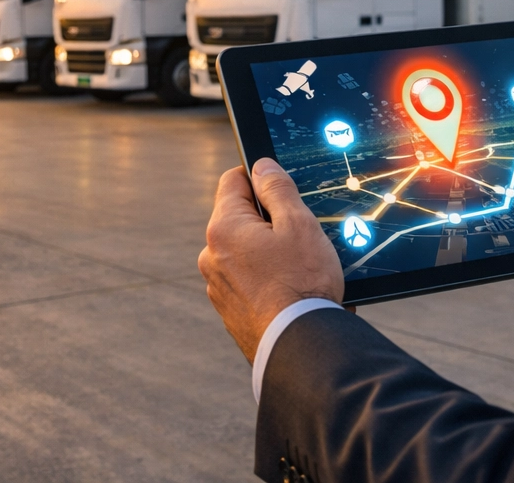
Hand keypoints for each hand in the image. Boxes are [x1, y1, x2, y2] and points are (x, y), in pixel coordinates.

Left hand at [199, 158, 343, 361]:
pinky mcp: (229, 311)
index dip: (260, 177)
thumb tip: (261, 165)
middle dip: (267, 220)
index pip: (233, 180)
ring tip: (299, 268)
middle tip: (299, 234)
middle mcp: (211, 256)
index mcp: (223, 228)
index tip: (282, 188)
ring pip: (244, 251)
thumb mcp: (298, 224)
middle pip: (239, 218)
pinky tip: (290, 290)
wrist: (300, 347)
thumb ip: (277, 188)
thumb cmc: (302, 283)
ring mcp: (218, 286)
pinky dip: (265, 279)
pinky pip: (246, 280)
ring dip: (266, 252)